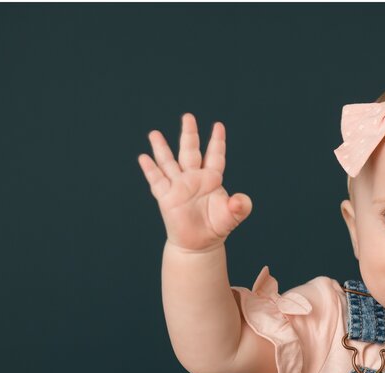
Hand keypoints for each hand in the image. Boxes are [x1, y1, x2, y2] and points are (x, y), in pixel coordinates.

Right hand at [138, 113, 252, 252]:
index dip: (217, 141)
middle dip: (189, 134)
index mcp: (211, 179)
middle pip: (190, 151)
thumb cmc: (217, 227)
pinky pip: (157, 180)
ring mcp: (178, 186)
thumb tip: (240, 201)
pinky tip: (144, 158)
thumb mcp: (232, 216)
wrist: (199, 244)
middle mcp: (193, 178)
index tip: (218, 126)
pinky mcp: (166, 197)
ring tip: (154, 133)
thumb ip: (240, 207)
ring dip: (162, 148)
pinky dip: (150, 169)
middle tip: (188, 117)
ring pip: (169, 162)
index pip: (215, 155)